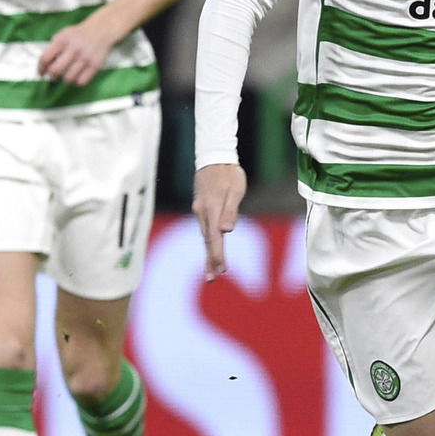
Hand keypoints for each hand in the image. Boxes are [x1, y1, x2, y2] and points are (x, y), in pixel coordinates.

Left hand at [37, 16, 119, 85]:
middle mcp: (73, 49)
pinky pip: (81, 82)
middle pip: (55, 70)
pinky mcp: (94, 65)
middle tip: (53, 76)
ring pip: (68, 78)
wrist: (101, 29)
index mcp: (62, 40)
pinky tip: (76, 76)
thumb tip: (44, 65)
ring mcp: (85, 58)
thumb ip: (53, 47)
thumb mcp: (63, 34)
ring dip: (64, 79)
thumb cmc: (79, 34)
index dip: (40, 68)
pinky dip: (76, 81)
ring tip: (66, 75)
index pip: (45, 58)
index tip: (41, 72)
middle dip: (52, 76)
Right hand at [193, 163, 246, 279]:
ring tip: (211, 271)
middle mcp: (202, 212)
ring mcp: (199, 210)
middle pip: (207, 240)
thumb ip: (231, 210)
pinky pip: (204, 229)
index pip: (214, 237)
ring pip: (204, 236)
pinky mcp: (201, 207)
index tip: (222, 270)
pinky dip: (207, 242)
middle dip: (210, 260)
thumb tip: (226, 231)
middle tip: (212, 279)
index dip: (218, 255)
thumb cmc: (228, 173)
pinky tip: (209, 249)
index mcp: (211, 209)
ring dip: (208, 253)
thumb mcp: (235, 189)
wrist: (214, 156)